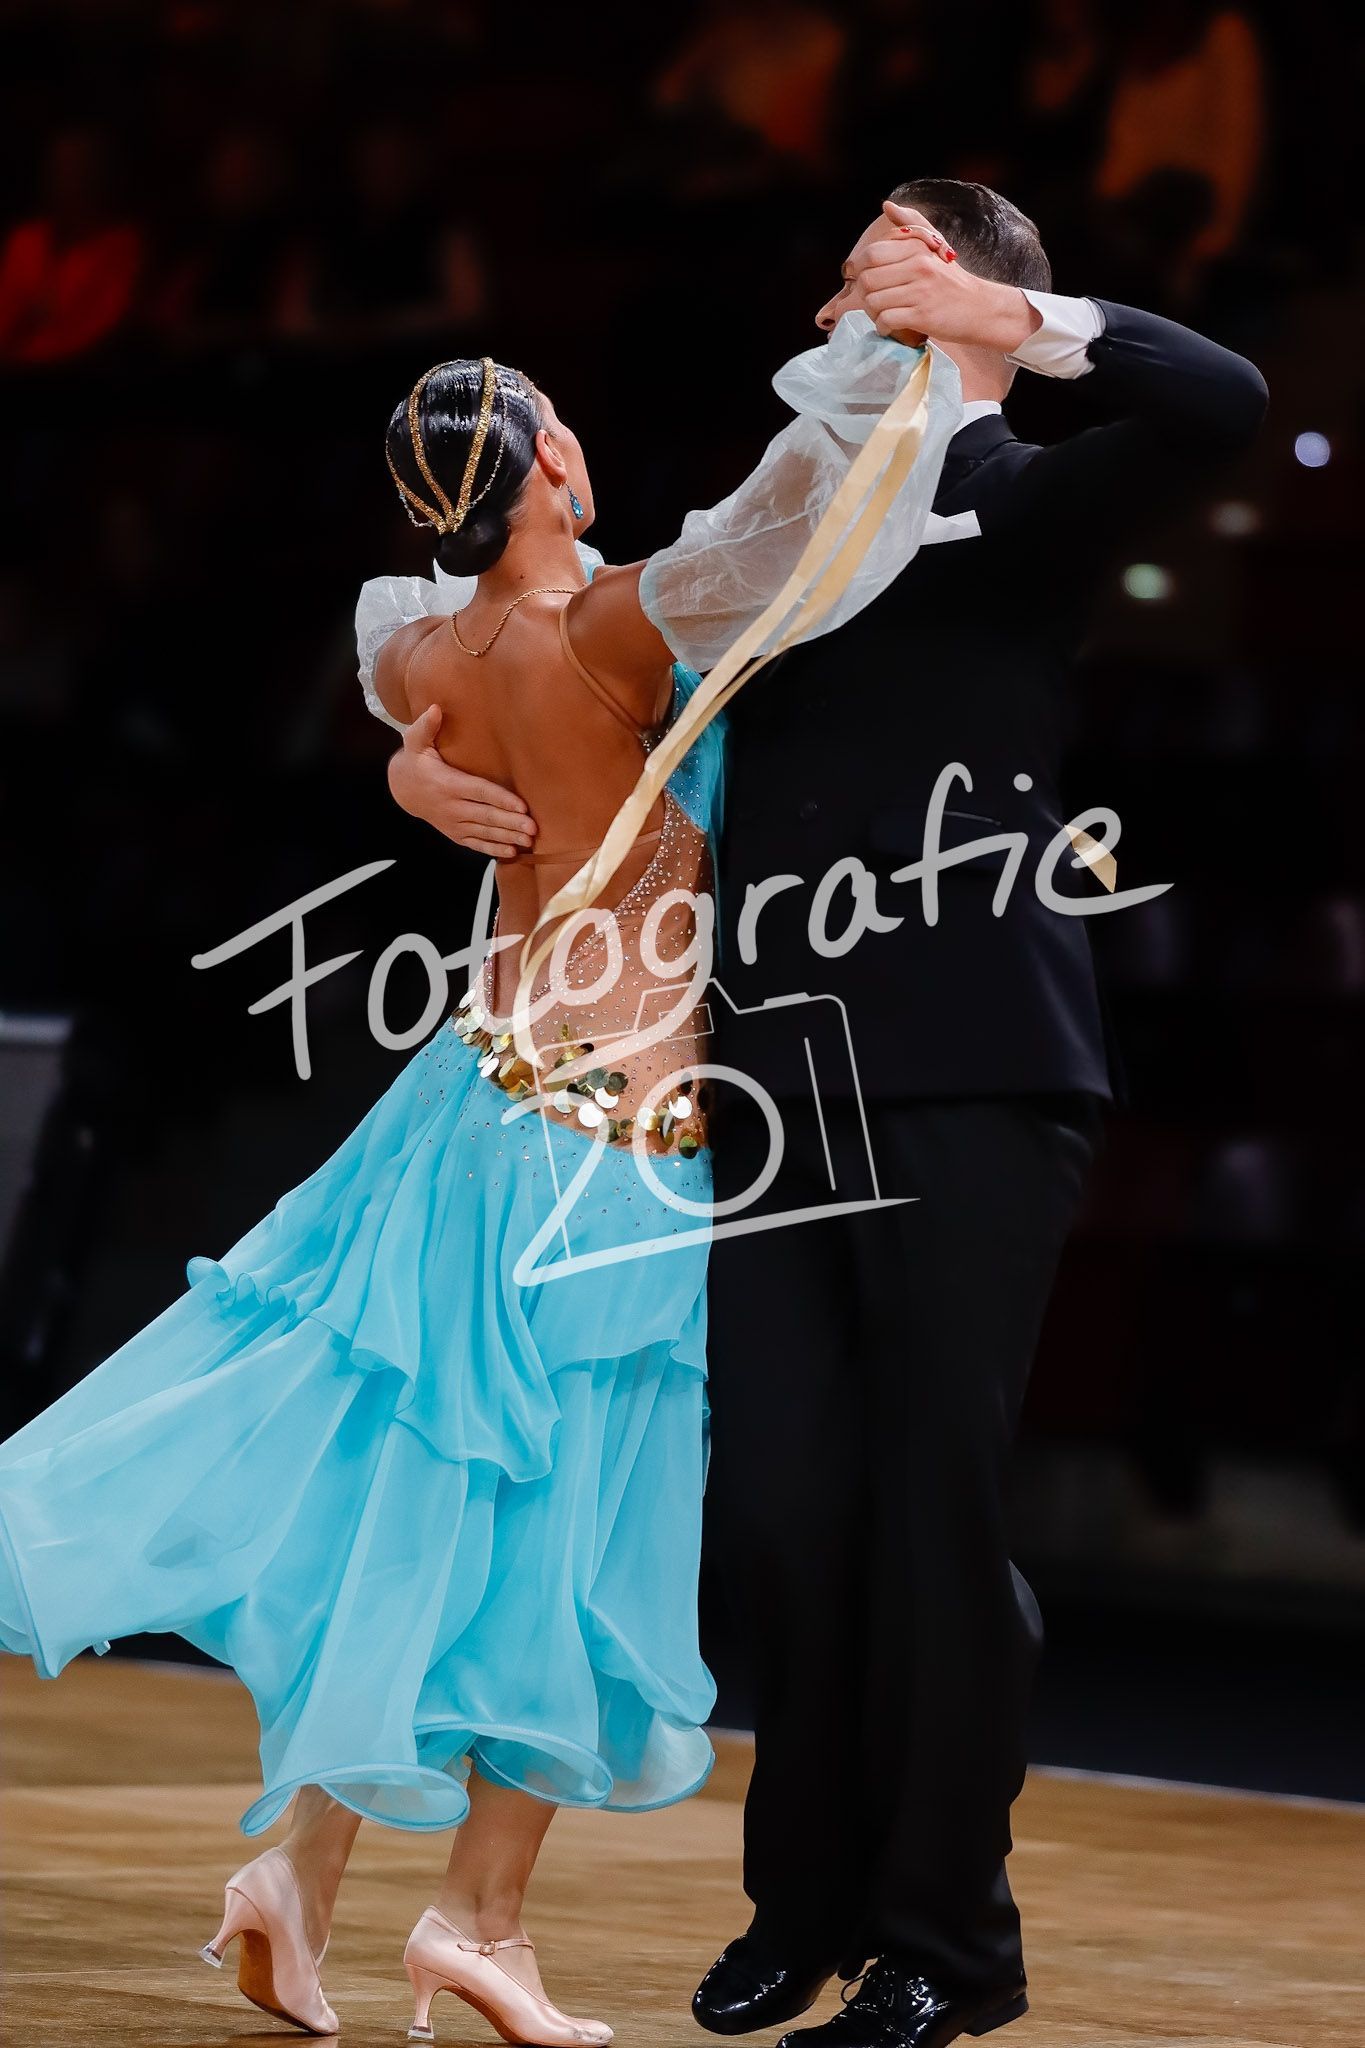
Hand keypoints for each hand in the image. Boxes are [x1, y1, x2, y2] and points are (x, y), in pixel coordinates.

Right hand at [386, 704, 537, 859]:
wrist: (402, 790)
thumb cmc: (416, 762)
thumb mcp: (415, 742)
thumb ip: (426, 726)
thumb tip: (435, 708)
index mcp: (447, 784)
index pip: (479, 791)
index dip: (501, 798)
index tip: (522, 806)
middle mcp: (451, 806)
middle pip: (486, 815)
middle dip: (510, 823)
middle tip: (533, 828)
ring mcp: (453, 823)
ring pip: (484, 832)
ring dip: (507, 837)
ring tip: (529, 841)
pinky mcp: (455, 834)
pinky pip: (476, 844)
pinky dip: (493, 849)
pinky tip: (512, 852)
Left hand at [856, 199, 1038, 353]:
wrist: (980, 308)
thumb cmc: (952, 280)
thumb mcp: (934, 246)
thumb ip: (910, 224)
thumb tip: (887, 205)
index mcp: (917, 249)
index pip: (871, 255)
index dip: (860, 270)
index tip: (869, 280)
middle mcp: (918, 266)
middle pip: (867, 280)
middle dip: (864, 294)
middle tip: (875, 300)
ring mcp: (920, 292)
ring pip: (873, 302)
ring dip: (873, 313)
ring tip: (884, 313)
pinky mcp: (923, 316)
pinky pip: (886, 320)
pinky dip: (883, 327)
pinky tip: (891, 327)